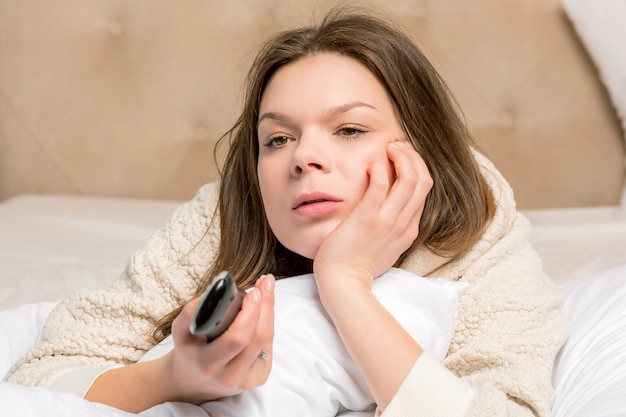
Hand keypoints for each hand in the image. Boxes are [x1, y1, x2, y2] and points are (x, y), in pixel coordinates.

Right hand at [164, 274, 274, 403]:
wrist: (191, 382)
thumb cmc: (188, 352)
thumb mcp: (180, 333)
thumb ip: (189, 314)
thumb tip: (208, 296)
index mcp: (208, 365)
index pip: (237, 339)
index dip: (250, 314)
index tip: (254, 292)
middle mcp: (230, 376)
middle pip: (258, 338)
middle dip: (266, 306)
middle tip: (265, 284)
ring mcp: (247, 381)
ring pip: (267, 341)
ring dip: (269, 312)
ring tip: (266, 289)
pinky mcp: (259, 378)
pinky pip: (269, 348)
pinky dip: (268, 325)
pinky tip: (265, 310)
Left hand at [313, 141, 431, 297]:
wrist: (343, 283)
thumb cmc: (357, 266)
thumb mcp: (385, 247)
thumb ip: (391, 227)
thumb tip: (388, 208)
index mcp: (409, 229)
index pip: (424, 189)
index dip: (417, 166)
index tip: (403, 155)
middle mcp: (403, 223)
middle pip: (422, 180)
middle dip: (413, 156)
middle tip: (396, 145)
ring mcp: (387, 221)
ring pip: (409, 179)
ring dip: (401, 156)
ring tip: (388, 147)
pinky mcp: (367, 218)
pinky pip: (380, 185)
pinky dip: (379, 168)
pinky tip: (370, 164)